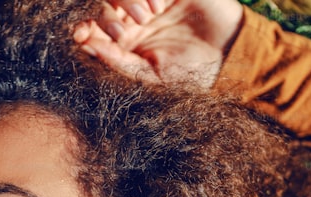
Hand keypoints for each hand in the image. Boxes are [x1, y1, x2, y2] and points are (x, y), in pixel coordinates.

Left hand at [73, 0, 243, 88]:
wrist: (230, 55)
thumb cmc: (191, 72)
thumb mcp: (152, 76)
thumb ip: (120, 63)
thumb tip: (87, 47)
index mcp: (127, 42)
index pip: (95, 30)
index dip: (83, 29)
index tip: (80, 34)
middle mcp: (135, 19)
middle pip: (104, 6)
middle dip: (106, 18)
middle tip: (122, 32)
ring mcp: (151, 1)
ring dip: (127, 0)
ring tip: (150, 16)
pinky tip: (160, 4)